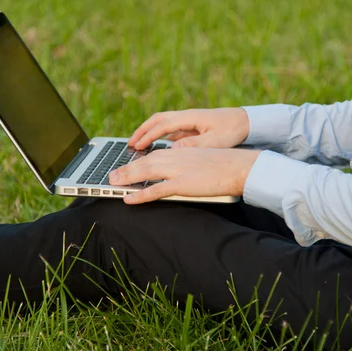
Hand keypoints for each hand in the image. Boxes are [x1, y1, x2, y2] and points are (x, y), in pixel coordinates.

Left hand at [108, 148, 260, 203]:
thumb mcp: (202, 161)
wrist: (240, 166)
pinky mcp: (183, 183)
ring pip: (146, 172)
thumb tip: (176, 174)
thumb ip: (187, 165)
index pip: (153, 155)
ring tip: (113, 184)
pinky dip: (140, 194)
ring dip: (127, 178)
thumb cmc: (225, 166)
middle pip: (144, 162)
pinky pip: (156, 190)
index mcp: (181, 151)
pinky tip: (129, 198)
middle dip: (126, 169)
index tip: (125, 166)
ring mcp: (178, 170)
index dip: (137, 161)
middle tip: (111, 176)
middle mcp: (176, 157)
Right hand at [128, 108, 249, 149]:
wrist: (247, 122)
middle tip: (129, 144)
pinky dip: (160, 137)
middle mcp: (187, 117)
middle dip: (142, 131)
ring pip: (163, 125)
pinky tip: (156, 148)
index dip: (148, 136)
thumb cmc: (232, 130)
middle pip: (157, 121)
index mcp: (190, 117)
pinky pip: (171, 131)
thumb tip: (172, 147)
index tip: (136, 146)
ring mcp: (189, 121)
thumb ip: (193, 144)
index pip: (162, 125)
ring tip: (138, 145)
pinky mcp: (193, 127)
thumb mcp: (214, 140)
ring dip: (149, 133)